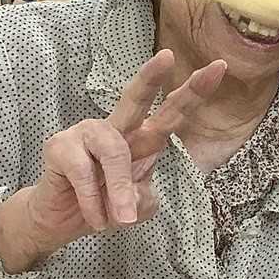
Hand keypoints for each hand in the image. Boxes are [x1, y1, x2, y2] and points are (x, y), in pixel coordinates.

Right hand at [0, 50, 224, 271]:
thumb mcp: (136, 208)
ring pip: (115, 152)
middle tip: (167, 56)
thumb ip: (143, 198)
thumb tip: (133, 194)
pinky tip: (95, 218)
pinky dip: (93, 203)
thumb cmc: (105, 206)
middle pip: (136, 100)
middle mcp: (116, 129)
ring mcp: (85, 134)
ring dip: (119, 189)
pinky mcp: (59, 147)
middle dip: (152, 78)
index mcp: (141, 138)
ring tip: (120, 220)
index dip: (193, 93)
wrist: (60, 223)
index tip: (219, 68)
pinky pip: (84, 173)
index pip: (171, 113)